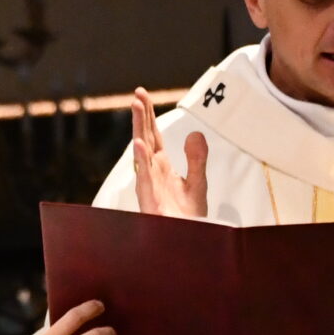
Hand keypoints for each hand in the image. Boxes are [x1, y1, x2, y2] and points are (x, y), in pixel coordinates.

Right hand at [130, 89, 208, 218]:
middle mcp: (152, 172)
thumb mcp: (198, 183)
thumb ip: (197, 158)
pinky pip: (144, 177)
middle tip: (138, 93)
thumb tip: (195, 132)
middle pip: (145, 137)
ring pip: (142, 152)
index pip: (153, 135)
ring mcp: (149, 184)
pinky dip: (141, 160)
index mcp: (162, 166)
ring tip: (135, 106)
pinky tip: (139, 144)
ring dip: (138, 128)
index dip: (148, 115)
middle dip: (141, 115)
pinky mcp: (150, 200)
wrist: (191, 242)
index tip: (142, 94)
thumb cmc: (190, 217)